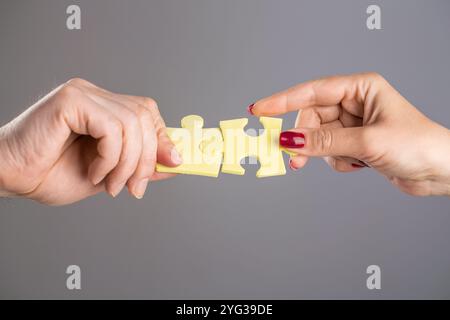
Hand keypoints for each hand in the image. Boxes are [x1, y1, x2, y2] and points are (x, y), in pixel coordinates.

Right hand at [0, 78, 180, 204]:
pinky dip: (110, 157)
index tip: (173, 164)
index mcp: (103, 108)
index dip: (163, 138)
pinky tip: (95, 172)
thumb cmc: (50, 174)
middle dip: (148, 158)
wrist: (10, 178)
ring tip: (112, 186)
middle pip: (145, 116)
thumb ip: (141, 165)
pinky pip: (112, 128)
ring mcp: (83, 94)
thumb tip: (176, 163)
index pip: (147, 112)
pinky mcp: (72, 100)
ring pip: (132, 124)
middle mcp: (95, 96)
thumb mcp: (111, 174)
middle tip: (136, 187)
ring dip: (128, 164)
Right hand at [250, 73, 449, 195]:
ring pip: (318, 136)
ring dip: (322, 152)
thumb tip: (289, 140)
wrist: (440, 171)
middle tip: (292, 156)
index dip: (282, 101)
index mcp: (360, 88)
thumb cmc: (417, 144)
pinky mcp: (354, 143)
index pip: (312, 91)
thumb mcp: (366, 141)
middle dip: (304, 138)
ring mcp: (353, 124)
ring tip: (341, 162)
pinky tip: (357, 164)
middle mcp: (355, 103)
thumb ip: (324, 141)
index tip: (260, 110)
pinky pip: (328, 150)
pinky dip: (335, 161)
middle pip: (311, 117)